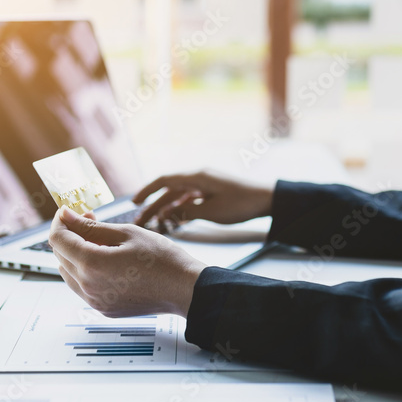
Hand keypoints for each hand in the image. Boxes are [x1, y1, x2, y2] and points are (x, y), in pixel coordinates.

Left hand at [49, 206, 206, 316]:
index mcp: (92, 264)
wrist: (184, 289)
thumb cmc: (161, 259)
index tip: (68, 212)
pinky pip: (82, 286)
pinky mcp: (103, 308)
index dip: (60, 222)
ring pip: (69, 272)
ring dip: (76, 253)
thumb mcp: (126, 233)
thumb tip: (66, 216)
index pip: (58, 240)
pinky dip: (86, 270)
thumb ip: (91, 226)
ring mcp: (94, 301)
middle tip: (89, 219)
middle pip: (60, 255)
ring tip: (100, 240)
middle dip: (69, 235)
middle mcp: (88, 286)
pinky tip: (106, 259)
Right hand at [133, 169, 273, 228]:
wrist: (267, 199)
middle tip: (139, 221)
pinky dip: (180, 210)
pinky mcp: (212, 193)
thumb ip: (188, 212)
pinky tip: (173, 220)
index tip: (134, 202)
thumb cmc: (242, 204)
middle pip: (169, 191)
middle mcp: (198, 178)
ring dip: (166, 210)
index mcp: (197, 177)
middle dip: (153, 206)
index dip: (147, 191)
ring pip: (179, 197)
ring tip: (154, 224)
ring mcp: (205, 185)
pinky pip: (190, 200)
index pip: (164, 181)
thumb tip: (169, 214)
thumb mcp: (212, 212)